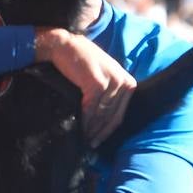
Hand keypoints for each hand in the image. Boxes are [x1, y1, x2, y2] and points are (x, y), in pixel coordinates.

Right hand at [35, 27, 135, 146]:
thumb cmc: (80, 62)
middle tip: (89, 146)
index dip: (108, 130)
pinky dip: (85, 120)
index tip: (98, 142)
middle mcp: (123, 82)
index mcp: (128, 82)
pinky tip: (79, 129)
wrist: (64, 46)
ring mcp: (112, 83)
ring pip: (102, 114)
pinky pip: (91, 109)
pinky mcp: (98, 84)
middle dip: (100, 133)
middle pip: (112, 116)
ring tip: (83, 140)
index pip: (119, 114)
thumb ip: (107, 95)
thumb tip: (101, 122)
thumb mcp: (101, 77)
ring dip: (91, 129)